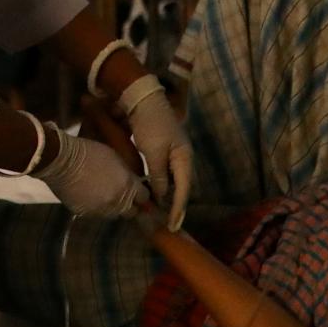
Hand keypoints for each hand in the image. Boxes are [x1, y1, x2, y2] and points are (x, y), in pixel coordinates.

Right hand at [32, 127, 152, 219]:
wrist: (61, 160)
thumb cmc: (89, 152)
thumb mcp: (115, 157)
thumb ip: (128, 174)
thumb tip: (133, 183)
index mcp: (128, 186)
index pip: (144, 197)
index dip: (141, 194)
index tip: (138, 190)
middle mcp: (118, 202)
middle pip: (132, 211)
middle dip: (130, 205)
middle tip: (123, 195)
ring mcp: (101, 210)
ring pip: (114, 214)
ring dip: (113, 206)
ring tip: (104, 194)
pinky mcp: (85, 213)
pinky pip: (95, 213)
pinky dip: (95, 206)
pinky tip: (88, 195)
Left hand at [115, 75, 193, 231]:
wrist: (143, 100)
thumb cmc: (150, 125)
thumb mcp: (153, 152)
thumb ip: (158, 175)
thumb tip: (161, 196)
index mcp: (184, 158)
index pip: (184, 190)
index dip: (178, 209)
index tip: (173, 225)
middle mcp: (183, 158)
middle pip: (181, 187)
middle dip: (175, 205)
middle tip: (167, 224)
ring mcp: (174, 154)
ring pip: (173, 181)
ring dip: (166, 196)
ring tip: (160, 214)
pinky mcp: (163, 150)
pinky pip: (165, 173)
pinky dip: (160, 185)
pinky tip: (154, 193)